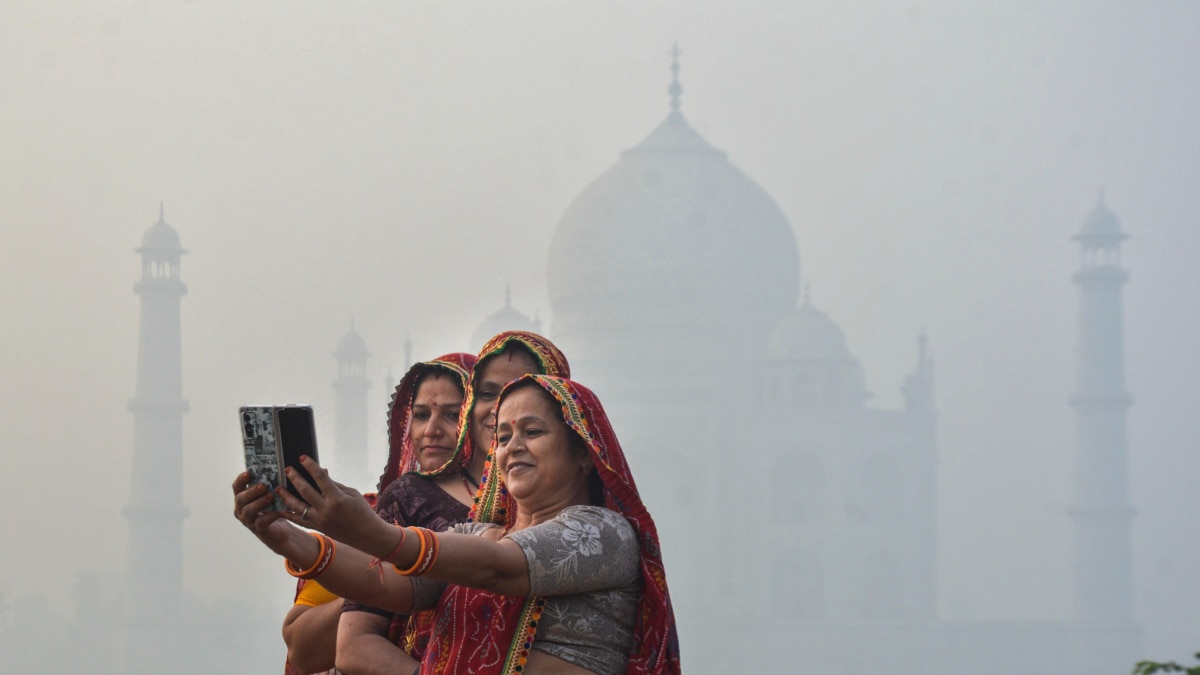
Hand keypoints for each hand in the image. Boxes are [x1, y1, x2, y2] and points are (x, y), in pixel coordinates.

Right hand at [231, 471, 301, 554]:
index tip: (249, 472)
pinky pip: (261, 522)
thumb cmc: (273, 508)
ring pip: (249, 511)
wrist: (280, 531)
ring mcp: (249, 521)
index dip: (241, 479)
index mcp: (242, 498)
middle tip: (263, 485)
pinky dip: (270, 515)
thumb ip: (268, 485)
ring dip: (260, 502)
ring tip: (271, 496)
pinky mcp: (259, 530)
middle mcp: (242, 509)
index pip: (237, 487)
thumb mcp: (269, 495)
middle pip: (241, 499)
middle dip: (252, 491)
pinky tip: (278, 511)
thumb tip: (277, 468)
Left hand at [275, 457, 393, 556]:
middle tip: (287, 469)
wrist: (367, 535)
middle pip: (305, 490)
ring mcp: (320, 520)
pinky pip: (299, 520)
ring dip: (286, 496)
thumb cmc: (362, 512)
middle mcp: (326, 509)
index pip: (320, 478)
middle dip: (295, 478)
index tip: (302, 458)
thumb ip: (334, 485)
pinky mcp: (317, 528)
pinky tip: (281, 508)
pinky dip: (289, 514)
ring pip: (297, 507)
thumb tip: (321, 474)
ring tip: (278, 488)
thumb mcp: (352, 494)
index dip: (311, 466)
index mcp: (337, 498)